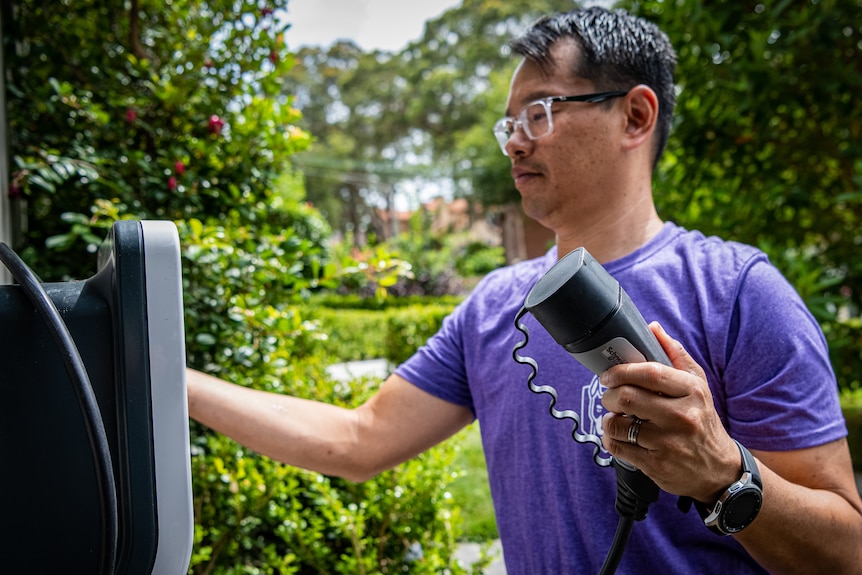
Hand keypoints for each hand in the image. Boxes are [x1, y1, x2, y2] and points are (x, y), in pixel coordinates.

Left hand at [600, 322, 740, 502]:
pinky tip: (618, 436)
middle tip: (610, 397)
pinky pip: (618, 447)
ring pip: (618, 424)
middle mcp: (682, 416)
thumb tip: (652, 328)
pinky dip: (610, 439)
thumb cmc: (702, 420)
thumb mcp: (698, 386)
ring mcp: (668, 443)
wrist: (719, 469)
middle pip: (628, 397)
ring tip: (617, 417)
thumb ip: (676, 355)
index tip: (609, 375)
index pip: (650, 373)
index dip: (622, 371)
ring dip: (609, 419)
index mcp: (692, 391)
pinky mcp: (656, 465)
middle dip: (610, 395)